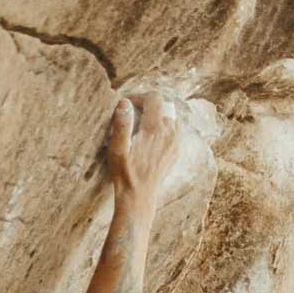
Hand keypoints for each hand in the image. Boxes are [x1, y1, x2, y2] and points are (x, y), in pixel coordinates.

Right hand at [107, 92, 179, 209]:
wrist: (139, 196)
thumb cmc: (125, 174)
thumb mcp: (117, 149)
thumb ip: (122, 123)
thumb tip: (124, 102)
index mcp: (155, 129)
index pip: (154, 98)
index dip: (140, 96)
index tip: (127, 104)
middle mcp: (170, 133)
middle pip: (164, 105)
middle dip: (148, 105)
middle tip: (133, 114)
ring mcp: (175, 142)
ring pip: (171, 117)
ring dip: (157, 115)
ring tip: (142, 125)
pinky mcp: (176, 151)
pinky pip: (174, 130)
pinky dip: (164, 127)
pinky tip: (150, 138)